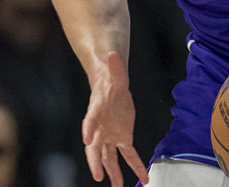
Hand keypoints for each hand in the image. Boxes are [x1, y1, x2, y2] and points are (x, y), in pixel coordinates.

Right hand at [82, 52, 148, 185]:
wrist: (112, 88)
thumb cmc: (111, 82)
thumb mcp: (116, 74)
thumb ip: (115, 67)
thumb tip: (113, 53)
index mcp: (96, 112)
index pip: (90, 121)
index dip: (88, 129)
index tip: (86, 139)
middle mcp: (100, 128)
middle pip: (95, 147)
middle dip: (95, 161)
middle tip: (97, 174)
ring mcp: (110, 136)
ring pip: (109, 158)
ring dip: (113, 172)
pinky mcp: (123, 138)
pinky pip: (129, 156)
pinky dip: (135, 167)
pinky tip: (143, 178)